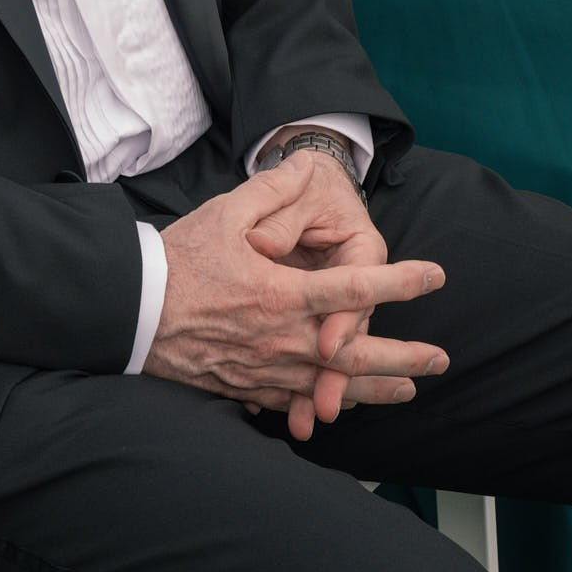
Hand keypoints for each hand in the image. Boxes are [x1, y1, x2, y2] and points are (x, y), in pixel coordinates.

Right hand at [145, 155, 446, 441]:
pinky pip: (296, 402)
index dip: (399, 283)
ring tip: (409, 388)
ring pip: (332, 387)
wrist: (131, 311)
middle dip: (403, 357)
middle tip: (440, 360)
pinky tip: (346, 407)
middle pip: (355, 355)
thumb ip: (269, 190)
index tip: (435, 277)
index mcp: (279, 293)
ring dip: (376, 389)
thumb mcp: (223, 213)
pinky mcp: (246, 386)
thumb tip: (303, 165)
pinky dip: (328, 404)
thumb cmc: (176, 259)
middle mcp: (279, 338)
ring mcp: (263, 368)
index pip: (353, 289)